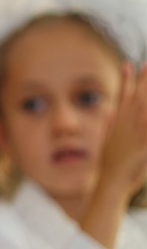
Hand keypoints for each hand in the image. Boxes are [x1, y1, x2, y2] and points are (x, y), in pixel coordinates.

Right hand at [97, 63, 146, 196]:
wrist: (110, 183)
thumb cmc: (109, 165)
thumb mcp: (105, 141)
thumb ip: (108, 124)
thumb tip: (107, 110)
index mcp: (117, 123)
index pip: (122, 96)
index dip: (127, 79)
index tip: (130, 64)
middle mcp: (126, 124)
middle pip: (137, 96)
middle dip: (144, 80)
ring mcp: (135, 132)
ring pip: (144, 107)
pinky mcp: (144, 144)